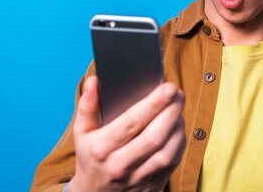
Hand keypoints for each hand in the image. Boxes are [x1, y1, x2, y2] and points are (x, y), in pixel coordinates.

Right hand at [69, 76, 185, 191]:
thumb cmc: (91, 157)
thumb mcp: (82, 133)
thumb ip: (88, 106)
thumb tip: (94, 80)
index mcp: (101, 149)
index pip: (131, 123)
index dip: (153, 103)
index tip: (168, 87)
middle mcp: (119, 166)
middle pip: (153, 136)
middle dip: (170, 111)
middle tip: (178, 93)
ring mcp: (137, 179)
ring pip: (166, 152)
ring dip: (178, 127)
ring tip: (178, 108)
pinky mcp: (152, 186)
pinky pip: (172, 163)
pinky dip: (180, 143)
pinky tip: (179, 127)